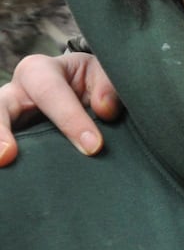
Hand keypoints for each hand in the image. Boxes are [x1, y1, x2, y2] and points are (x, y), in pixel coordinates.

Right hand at [0, 53, 120, 164]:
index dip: (71, 120)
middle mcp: (15, 93)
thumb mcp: (101, 73)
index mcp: (39, 71)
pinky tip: (12, 177)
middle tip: (7, 155)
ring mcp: (7, 118)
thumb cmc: (87, 79)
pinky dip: (4, 157)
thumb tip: (105, 110)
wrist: (78, 89)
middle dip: (0, 131)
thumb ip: (107, 86)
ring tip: (2, 165)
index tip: (93, 146)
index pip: (51, 93)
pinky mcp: (9, 138)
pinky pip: (4, 148)